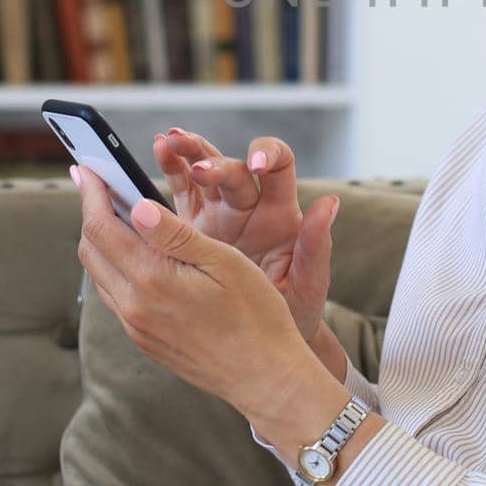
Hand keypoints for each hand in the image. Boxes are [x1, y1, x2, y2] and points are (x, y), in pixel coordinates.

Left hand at [72, 162, 325, 422]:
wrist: (265, 377)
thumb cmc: (257, 313)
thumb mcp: (223, 261)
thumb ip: (176, 234)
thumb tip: (137, 206)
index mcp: (152, 281)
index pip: (101, 227)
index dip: (91, 192)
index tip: (86, 166)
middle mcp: (134, 307)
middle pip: (91, 249)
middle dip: (90, 211)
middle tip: (97, 182)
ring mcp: (136, 328)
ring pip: (100, 274)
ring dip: (101, 238)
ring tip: (117, 210)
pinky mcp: (145, 340)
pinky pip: (116, 294)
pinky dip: (116, 264)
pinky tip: (138, 251)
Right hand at [151, 128, 339, 344]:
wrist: (264, 344)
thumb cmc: (295, 311)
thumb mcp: (308, 284)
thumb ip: (315, 246)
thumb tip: (330, 203)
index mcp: (280, 213)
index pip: (279, 165)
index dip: (269, 155)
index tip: (257, 164)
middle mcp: (250, 206)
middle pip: (232, 168)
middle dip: (214, 161)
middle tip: (199, 169)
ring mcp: (219, 214)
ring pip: (202, 171)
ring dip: (186, 154)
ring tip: (167, 141)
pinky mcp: (192, 228)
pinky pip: (179, 194)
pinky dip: (168, 173)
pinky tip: (155, 154)